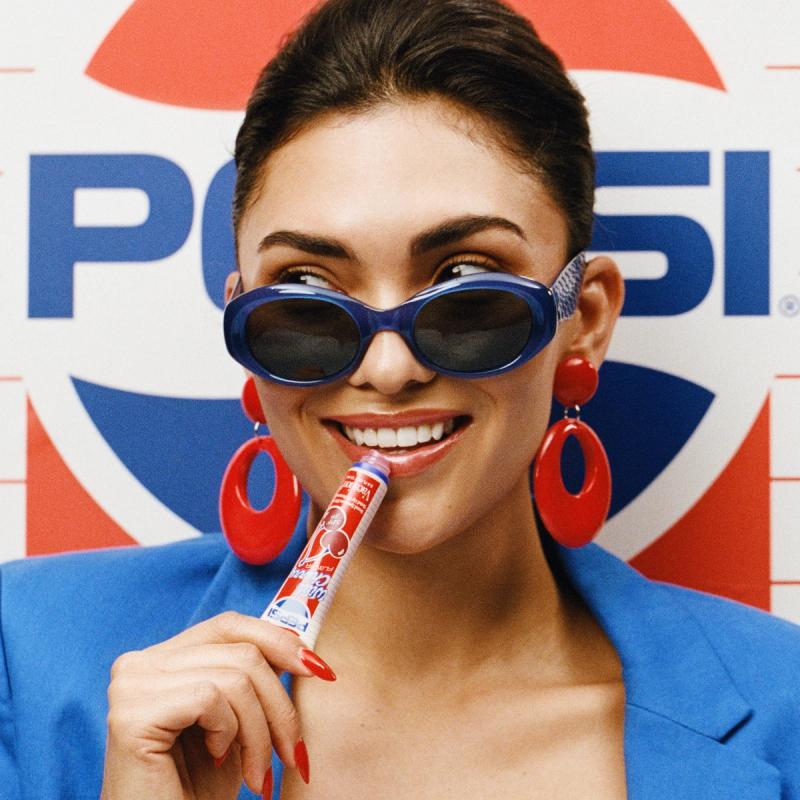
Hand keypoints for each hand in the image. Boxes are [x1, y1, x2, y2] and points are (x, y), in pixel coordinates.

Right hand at [100, 611, 332, 798]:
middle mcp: (139, 663)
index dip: (278, 640)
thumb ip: (251, 677)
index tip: (319, 669)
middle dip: (280, 705)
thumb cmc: (199, 790)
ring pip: (235, 677)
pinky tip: (218, 762)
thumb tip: (296, 642)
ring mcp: (131, 685)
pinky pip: (210, 698)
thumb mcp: (236, 722)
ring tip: (259, 776)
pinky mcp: (131, 714)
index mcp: (162, 658)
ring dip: (261, 733)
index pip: (229, 625)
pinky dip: (229, 734)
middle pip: (241, 651)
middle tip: (294, 754)